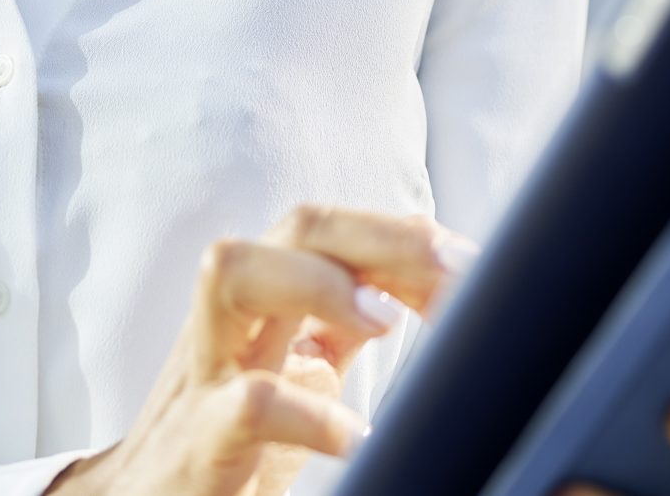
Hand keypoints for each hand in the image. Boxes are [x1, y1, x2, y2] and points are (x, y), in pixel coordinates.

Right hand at [46, 203, 476, 495]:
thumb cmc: (227, 439)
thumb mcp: (293, 369)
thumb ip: (342, 323)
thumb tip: (428, 280)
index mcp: (266, 300)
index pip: (337, 228)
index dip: (407, 235)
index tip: (471, 267)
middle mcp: (232, 320)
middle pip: (298, 226)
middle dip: (383, 235)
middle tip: (455, 274)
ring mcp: (206, 374)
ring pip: (231, 272)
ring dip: (321, 282)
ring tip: (387, 321)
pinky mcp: (197, 442)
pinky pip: (248, 404)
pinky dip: (308, 413)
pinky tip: (355, 433)